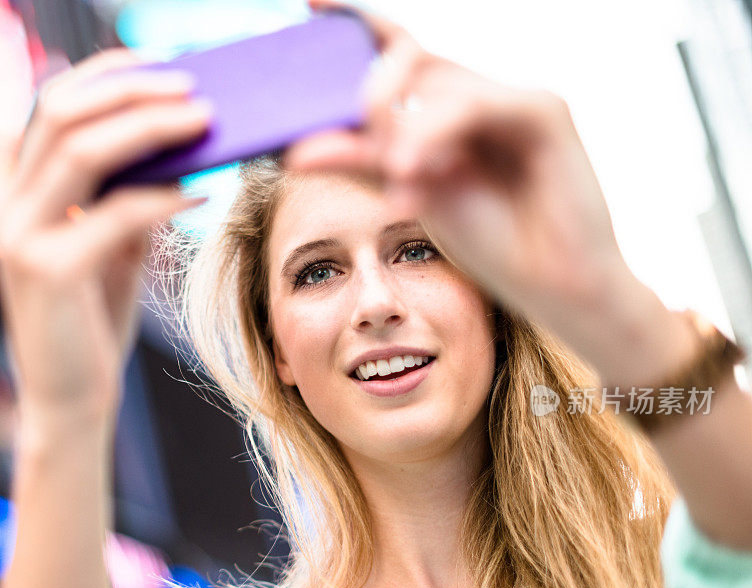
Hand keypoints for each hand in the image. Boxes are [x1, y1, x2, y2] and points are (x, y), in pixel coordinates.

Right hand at [0, 49, 209, 420]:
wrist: (71, 399)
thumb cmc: (94, 325)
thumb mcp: (112, 252)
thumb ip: (127, 203)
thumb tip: (175, 157)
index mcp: (22, 194)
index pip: (53, 107)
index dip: (106, 75)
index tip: (164, 67)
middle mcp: (11, 206)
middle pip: (63, 114)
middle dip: (132, 91)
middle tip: (194, 89)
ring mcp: (22, 237)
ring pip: (82, 152)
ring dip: (151, 128)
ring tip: (206, 123)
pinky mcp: (48, 272)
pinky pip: (115, 215)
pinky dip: (164, 196)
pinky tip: (202, 191)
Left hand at [286, 0, 634, 342]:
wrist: (559, 290)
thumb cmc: (498, 247)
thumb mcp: (413, 198)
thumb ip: (361, 166)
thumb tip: (296, 151)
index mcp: (449, 119)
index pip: (398, 57)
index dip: (358, 24)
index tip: (311, 3)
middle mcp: (478, 101)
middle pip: (411, 60)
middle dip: (375, 92)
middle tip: (365, 134)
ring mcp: (512, 102)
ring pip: (437, 82)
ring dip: (405, 126)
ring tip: (401, 177)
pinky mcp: (544, 112)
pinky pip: (474, 104)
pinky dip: (439, 133)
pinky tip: (417, 172)